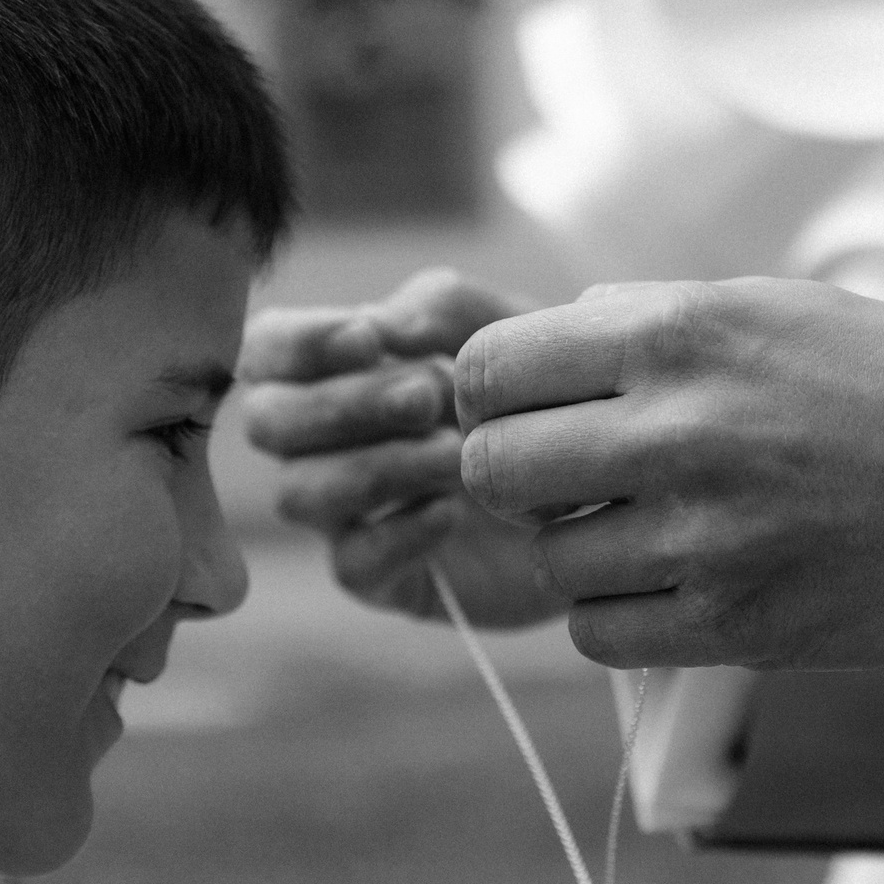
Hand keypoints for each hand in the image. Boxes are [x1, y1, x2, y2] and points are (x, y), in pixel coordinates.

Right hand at [239, 269, 565, 628]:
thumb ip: (447, 305)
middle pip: (268, 422)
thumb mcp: (513, 327)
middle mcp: (330, 441)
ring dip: (376, 465)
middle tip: (429, 397)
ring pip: (300, 493)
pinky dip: (397, 532)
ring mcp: (353, 513)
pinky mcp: (390, 578)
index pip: (267, 350)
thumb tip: (382, 324)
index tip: (369, 339)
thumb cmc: (550, 393)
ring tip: (456, 456)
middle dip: (342, 405)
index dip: (299, 343)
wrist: (616, 487)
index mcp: (342, 370)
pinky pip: (352, 563)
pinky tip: (452, 512)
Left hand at [454, 278, 883, 667]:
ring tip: (649, 534)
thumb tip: (547, 337)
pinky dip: (617, 617)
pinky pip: (601, 635)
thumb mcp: (779, 311)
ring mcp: (707, 537)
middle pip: (493, 472)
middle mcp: (681, 431)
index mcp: (682, 335)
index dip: (487, 399)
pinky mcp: (736, 626)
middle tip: (570, 485)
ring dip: (579, 553)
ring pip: (549, 562)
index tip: (523, 415)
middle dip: (516, 480)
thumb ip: (653, 320)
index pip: (490, 372)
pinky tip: (670, 588)